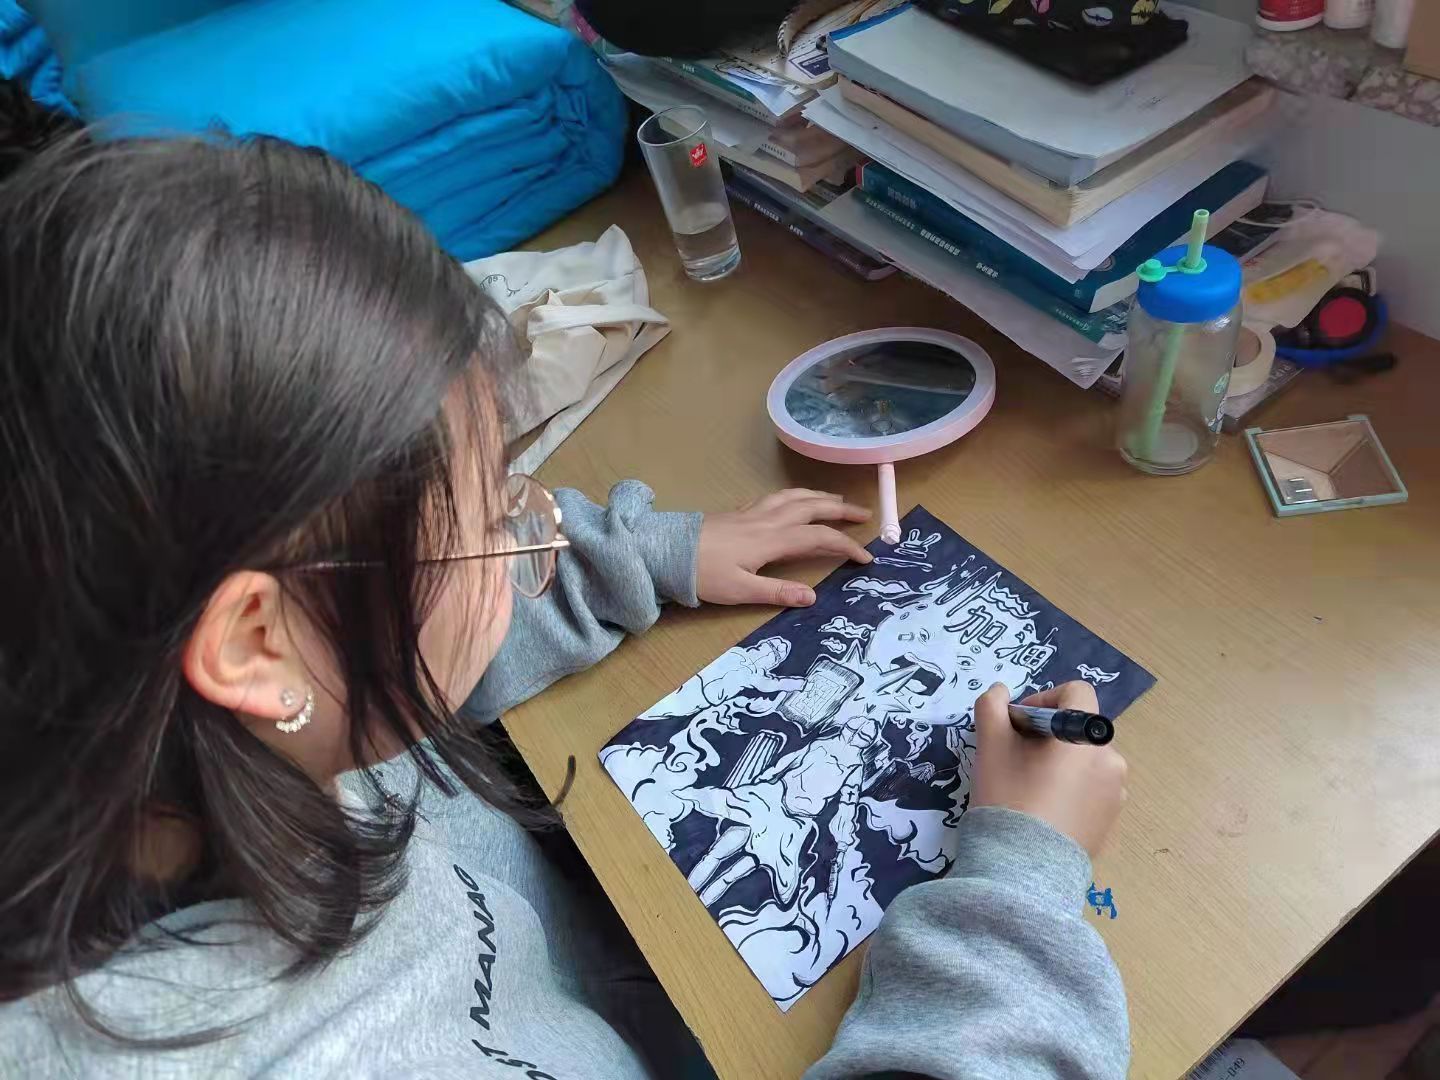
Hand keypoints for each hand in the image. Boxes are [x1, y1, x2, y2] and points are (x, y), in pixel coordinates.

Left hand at [698, 489, 871, 607]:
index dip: (846, 546)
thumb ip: (777, 593)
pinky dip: (794, 495)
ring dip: (818, 496)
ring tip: (836, 501)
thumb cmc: (702, 574)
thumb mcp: (740, 591)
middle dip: (840, 510)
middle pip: (811, 507)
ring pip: (793, 496)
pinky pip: (775, 497)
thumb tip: (813, 597)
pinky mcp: (738, 512)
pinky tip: (793, 501)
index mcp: (771, 540)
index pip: (819, 539)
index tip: (867, 557)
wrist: (665, 551)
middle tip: (864, 514)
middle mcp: (766, 520)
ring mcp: (751, 512)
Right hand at [971, 681, 1127, 855]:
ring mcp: (1117, 794)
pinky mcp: (1111, 822)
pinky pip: (1091, 791)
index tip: (1017, 723)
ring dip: (1060, 763)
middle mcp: (1112, 760)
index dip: (1043, 698)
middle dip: (1047, 736)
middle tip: (1015, 757)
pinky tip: (1042, 811)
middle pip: (1078, 730)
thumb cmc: (1009, 799)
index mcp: (1088, 736)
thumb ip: (991, 708)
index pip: (1076, 693)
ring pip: (1085, 762)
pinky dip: (1070, 790)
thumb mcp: (991, 748)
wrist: (1023, 871)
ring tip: (1028, 787)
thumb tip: (998, 692)